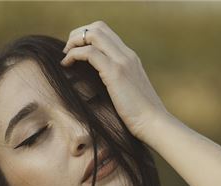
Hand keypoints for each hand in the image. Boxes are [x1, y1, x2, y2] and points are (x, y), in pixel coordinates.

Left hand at [61, 21, 171, 143]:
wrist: (154, 123)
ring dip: (74, 42)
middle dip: (77, 35)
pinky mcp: (115, 73)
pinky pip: (89, 53)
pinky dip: (74, 54)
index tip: (75, 52)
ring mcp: (122, 61)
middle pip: (98, 27)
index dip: (86, 37)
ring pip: (93, 34)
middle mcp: (127, 54)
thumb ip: (116, 83)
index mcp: (130, 58)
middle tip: (67, 51)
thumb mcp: (128, 93)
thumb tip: (98, 87)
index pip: (106, 33)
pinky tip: (66, 65)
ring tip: (65, 57)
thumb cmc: (140, 116)